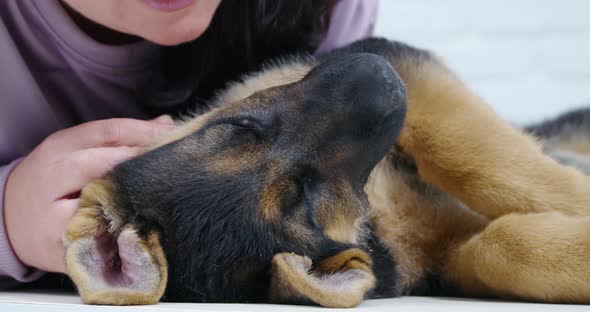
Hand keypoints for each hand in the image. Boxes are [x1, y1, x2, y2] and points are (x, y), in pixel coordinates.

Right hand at [4, 116, 175, 272]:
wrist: (9, 219)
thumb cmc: (55, 182)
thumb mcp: (79, 150)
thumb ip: (122, 138)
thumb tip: (166, 125)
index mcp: (59, 147)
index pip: (106, 132)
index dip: (143, 133)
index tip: (173, 136)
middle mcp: (51, 177)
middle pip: (97, 163)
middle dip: (136, 164)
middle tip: (168, 167)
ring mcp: (51, 215)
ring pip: (92, 202)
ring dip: (127, 199)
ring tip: (156, 196)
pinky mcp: (58, 247)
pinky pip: (93, 239)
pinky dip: (116, 233)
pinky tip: (138, 227)